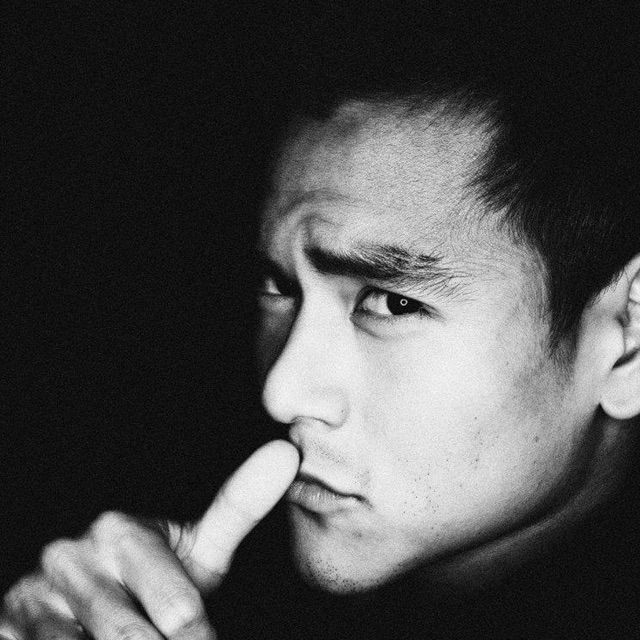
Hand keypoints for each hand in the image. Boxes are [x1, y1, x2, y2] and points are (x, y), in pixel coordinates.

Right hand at [0, 439, 298, 639]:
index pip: (179, 610)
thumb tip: (287, 454)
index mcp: (120, 532)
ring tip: (149, 639)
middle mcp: (71, 558)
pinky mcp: (5, 628)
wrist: (78, 591)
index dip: (200, 639)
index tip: (204, 639)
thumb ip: (240, 506)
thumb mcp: (195, 546)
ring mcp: (32, 599)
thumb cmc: (153, 571)